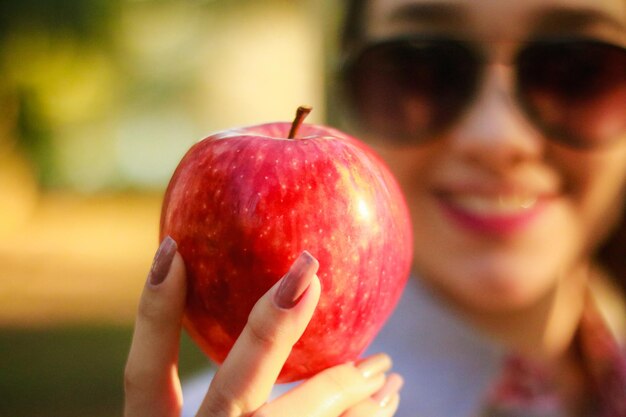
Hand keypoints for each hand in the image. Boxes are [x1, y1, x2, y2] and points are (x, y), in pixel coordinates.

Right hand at [124, 236, 402, 416]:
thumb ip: (191, 406)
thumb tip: (239, 320)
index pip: (141, 374)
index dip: (154, 312)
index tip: (173, 248)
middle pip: (236, 388)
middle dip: (272, 328)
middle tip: (308, 272)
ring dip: (350, 390)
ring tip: (386, 367)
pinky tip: (383, 407)